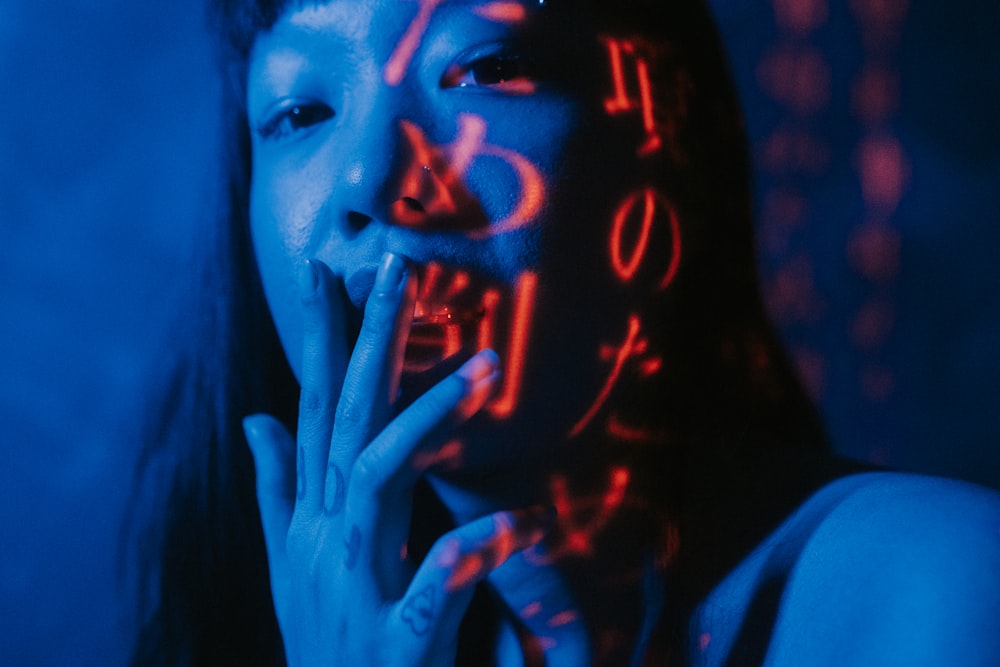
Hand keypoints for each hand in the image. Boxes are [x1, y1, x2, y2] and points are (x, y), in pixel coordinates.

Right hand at [243, 253, 550, 665]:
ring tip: (486, 367)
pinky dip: (469, 554)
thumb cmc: (324, 640)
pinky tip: (518, 524)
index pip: (315, 410)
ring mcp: (358, 584)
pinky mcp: (396, 639)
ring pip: (380, 480)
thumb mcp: (289, 562)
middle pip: (348, 422)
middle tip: (402, 269)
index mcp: (313, 516)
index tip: (326, 270)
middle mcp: (328, 536)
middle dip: (372, 342)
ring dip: (428, 420)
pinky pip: (433, 586)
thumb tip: (256, 416)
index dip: (319, 341)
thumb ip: (277, 487)